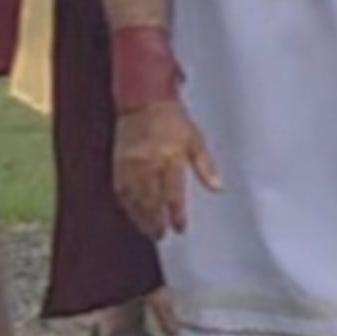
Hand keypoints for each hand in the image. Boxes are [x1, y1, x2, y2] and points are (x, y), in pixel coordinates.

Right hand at [115, 98, 221, 238]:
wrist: (144, 101)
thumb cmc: (172, 120)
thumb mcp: (195, 139)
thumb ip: (205, 166)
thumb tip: (218, 188)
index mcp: (170, 156)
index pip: (173, 193)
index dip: (176, 214)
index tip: (180, 228)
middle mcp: (148, 162)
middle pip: (151, 200)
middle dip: (156, 221)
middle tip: (161, 235)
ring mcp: (130, 164)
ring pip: (134, 199)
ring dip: (141, 218)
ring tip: (149, 231)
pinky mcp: (118, 163)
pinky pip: (121, 190)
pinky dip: (127, 204)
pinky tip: (133, 213)